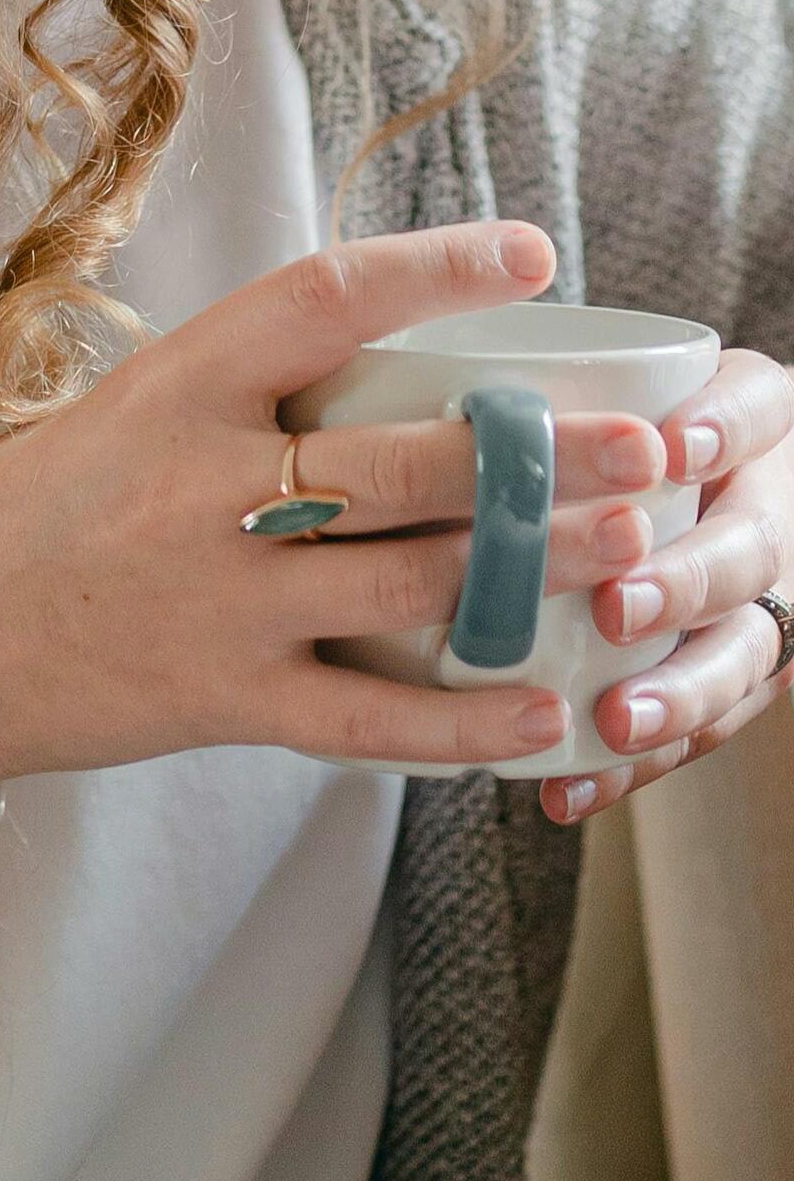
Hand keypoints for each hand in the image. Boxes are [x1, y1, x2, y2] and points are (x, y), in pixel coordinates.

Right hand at [0, 220, 668, 787]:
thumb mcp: (93, 430)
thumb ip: (210, 414)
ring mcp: (220, 601)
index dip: (435, 267)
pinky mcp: (220, 701)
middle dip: (542, 451)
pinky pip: (365, 719)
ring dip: (533, 565)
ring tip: (633, 548)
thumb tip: (327, 398)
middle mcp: (205, 489)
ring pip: (415, 581)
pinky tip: (540, 711)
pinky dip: (459, 722)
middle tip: (646, 443)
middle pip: (411, 459)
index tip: (529, 252)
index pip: (321, 300)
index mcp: (168, 396)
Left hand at [540, 347, 793, 824]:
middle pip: (756, 549)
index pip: (756, 411)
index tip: (669, 448)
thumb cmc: (578, 441)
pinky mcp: (724, 678)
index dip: (724, 430)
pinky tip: (568, 792)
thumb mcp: (577, 401)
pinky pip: (694, 732)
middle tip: (618, 606)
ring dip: (680, 694)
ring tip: (615, 722)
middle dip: (688, 581)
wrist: (643, 507)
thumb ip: (536, 399)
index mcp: (736, 428)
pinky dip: (629, 769)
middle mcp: (761, 510)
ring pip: (745, 654)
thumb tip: (421, 389)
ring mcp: (755, 602)